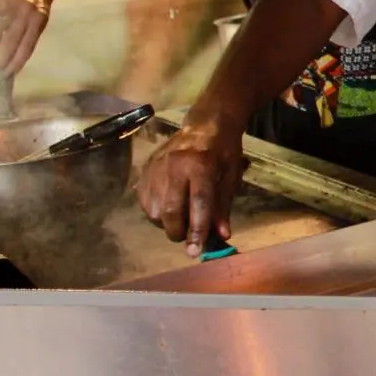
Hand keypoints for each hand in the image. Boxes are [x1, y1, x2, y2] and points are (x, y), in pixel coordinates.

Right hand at [0, 0, 54, 74]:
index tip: (8, 73)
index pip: (27, 46)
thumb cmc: (37, 12)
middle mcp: (25, 15)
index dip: (17, 60)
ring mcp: (12, 6)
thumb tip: (8, 60)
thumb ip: (26, 39)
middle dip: (2, 55)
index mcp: (37, 23)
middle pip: (11, 39)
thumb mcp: (39, 25)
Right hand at [135, 121, 246, 254]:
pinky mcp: (144, 170)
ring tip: (181, 216)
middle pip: (169, 211)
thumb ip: (223, 207)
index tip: (196, 251)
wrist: (204, 124)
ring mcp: (155, 167)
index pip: (198, 202)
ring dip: (167, 223)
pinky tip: (169, 206)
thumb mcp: (231, 176)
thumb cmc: (223, 151)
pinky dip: (156, 213)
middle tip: (188, 236)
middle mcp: (174, 165)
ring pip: (154, 210)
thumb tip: (221, 236)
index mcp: (200, 164)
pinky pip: (144, 203)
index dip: (197, 229)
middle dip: (178, 232)